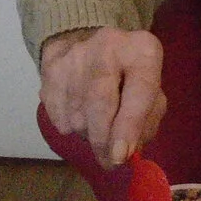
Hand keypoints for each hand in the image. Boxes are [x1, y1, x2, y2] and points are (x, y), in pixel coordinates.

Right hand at [38, 25, 167, 167]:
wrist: (83, 39)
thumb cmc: (127, 69)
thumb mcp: (150, 83)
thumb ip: (148, 116)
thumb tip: (129, 152)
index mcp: (141, 49)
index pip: (139, 89)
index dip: (130, 125)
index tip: (122, 154)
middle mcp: (107, 48)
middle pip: (101, 104)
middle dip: (104, 140)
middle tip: (110, 161)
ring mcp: (73, 60)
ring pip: (79, 117)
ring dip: (90, 134)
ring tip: (100, 125)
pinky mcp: (50, 75)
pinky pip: (60, 118)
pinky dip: (72, 127)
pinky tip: (81, 113)